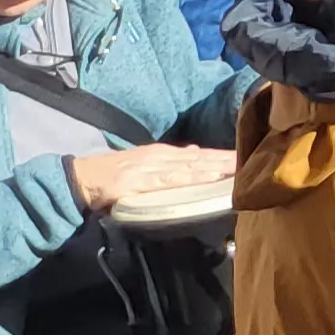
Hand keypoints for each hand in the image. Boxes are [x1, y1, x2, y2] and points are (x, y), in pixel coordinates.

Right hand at [66, 142, 233, 212]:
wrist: (78, 178)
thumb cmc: (111, 174)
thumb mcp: (144, 164)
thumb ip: (170, 162)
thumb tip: (196, 153)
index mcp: (162, 154)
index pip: (199, 154)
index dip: (224, 156)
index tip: (249, 157)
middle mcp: (159, 156)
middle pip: (200, 157)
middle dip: (227, 159)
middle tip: (256, 159)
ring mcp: (149, 167)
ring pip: (190, 166)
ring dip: (216, 166)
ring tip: (239, 167)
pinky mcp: (138, 180)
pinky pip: (169, 179)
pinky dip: (191, 177)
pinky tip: (208, 177)